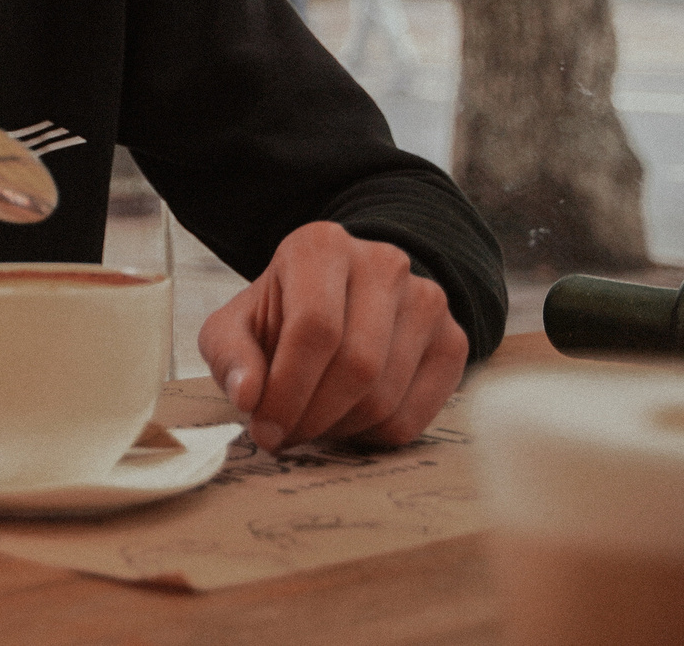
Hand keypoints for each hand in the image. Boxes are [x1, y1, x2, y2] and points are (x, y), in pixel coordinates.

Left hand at [198, 221, 468, 452]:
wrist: (341, 300)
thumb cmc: (280, 316)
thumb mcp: (234, 326)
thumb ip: (230, 355)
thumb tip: (248, 397)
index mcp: (322, 247)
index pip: (315, 329)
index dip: (288, 390)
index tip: (265, 428)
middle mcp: (383, 264)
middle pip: (357, 366)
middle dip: (312, 417)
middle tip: (285, 436)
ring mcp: (427, 300)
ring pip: (386, 396)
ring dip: (339, 429)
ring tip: (310, 424)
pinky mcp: (453, 341)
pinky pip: (415, 416)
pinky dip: (372, 435)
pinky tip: (346, 420)